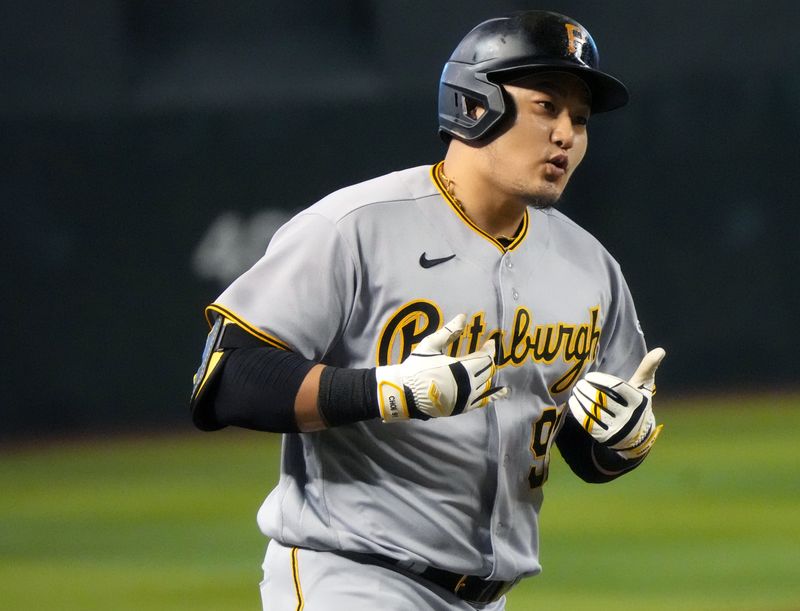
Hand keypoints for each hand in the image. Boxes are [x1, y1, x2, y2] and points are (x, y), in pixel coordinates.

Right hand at [375, 314, 506, 421]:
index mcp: (460, 368)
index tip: (490, 342)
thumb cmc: (416, 367)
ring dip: (488, 374)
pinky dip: (493, 396)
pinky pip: (483, 401)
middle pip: (487, 370)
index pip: (484, 357)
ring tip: (489, 367)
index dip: (489, 349)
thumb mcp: (431, 345)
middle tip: (486, 352)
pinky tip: (503, 391)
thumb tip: (463, 316)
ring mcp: (465, 398)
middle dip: (488, 360)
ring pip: (486, 384)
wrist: (404, 393)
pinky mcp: (461, 408)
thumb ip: (449, 331)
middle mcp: (467, 384)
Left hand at [567, 348, 665, 458]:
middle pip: (603, 399)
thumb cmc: (638, 403)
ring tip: (576, 390)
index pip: (617, 388)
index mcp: (637, 401)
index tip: (589, 377)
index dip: (601, 381)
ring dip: (582, 399)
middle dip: (588, 390)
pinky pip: (589, 423)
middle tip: (580, 383)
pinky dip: (579, 411)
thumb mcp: (644, 387)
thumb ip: (647, 368)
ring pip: (594, 411)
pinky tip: (574, 401)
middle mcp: (629, 416)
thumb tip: (660, 349)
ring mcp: (617, 427)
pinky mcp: (606, 436)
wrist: (637, 435)